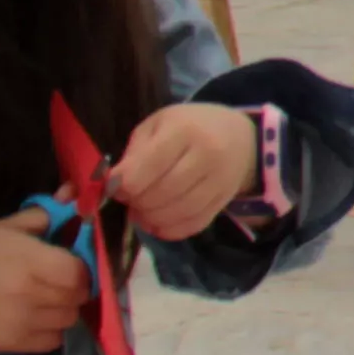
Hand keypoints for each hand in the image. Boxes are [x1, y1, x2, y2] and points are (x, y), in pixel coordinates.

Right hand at [0, 211, 92, 354]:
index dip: (81, 267)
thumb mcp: (3, 228)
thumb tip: (73, 196)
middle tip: (59, 280)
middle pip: (78, 296)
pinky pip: (55, 340)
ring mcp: (22, 321)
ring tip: (46, 297)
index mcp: (26, 260)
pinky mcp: (14, 344)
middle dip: (75, 287)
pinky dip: (52, 330)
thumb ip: (42, 215)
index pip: (78, 271)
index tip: (71, 263)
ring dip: (65, 308)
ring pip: (69, 318)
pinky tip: (36, 316)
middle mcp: (27, 293)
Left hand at [105, 102, 257, 241]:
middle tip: (130, 198)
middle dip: (136, 202)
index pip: (147, 167)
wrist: (239, 135)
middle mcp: (207, 154)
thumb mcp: (156, 125)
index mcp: (184, 129)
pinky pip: (194, 224)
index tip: (115, 186)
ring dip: (151, 218)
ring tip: (141, 211)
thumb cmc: (188, 126)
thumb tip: (114, 187)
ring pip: (177, 212)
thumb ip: (134, 153)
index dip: (123, 184)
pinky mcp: (225, 200)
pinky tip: (159, 221)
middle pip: (161, 193)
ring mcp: (221, 179)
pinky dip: (170, 229)